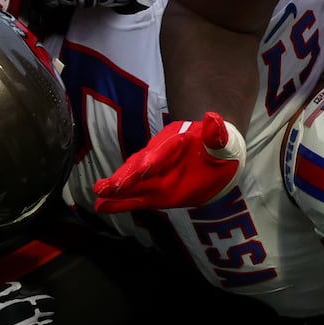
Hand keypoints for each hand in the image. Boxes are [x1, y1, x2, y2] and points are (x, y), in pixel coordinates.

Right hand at [93, 111, 243, 212]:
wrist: (219, 160)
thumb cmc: (221, 150)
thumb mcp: (223, 143)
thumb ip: (216, 135)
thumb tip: (213, 118)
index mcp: (177, 140)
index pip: (163, 150)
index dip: (153, 160)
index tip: (143, 169)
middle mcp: (160, 155)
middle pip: (141, 164)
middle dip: (127, 175)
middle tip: (111, 186)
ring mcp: (155, 173)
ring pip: (133, 179)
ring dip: (117, 186)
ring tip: (100, 193)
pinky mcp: (154, 189)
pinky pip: (136, 195)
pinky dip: (120, 201)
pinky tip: (101, 206)